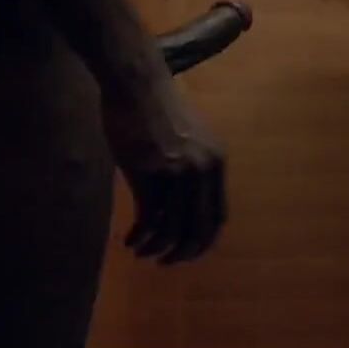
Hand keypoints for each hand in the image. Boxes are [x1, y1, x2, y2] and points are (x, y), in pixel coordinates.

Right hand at [101, 78, 226, 264]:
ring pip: (172, 229)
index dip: (204, 239)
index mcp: (217, 163)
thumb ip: (191, 170)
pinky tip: (130, 241)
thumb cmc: (157, 109)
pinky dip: (140, 236)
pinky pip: (149, 220)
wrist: (137, 85)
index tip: (188, 251)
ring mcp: (179, 174)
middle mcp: (204, 171)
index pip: (219, 216)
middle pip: (200, 228)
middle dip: (183, 252)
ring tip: (141, 252)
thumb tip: (182, 204)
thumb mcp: (189, 141)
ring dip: (156, 248)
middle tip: (166, 262)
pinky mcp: (151, 175)